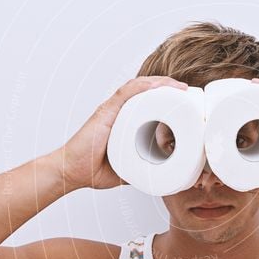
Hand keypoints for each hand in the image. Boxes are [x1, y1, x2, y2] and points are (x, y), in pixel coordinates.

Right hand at [47, 76, 188, 190]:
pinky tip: (159, 85)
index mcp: (123, 120)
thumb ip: (141, 167)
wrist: (70, 172)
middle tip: (188, 93)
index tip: (185, 103)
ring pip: (139, 87)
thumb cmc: (92, 170)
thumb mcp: (126, 168)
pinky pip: (126, 93)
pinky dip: (144, 87)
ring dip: (161, 84)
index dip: (167, 98)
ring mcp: (111, 109)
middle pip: (147, 90)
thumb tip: (159, 173)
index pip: (148, 101)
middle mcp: (118, 110)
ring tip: (179, 88)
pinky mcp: (105, 112)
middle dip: (169, 88)